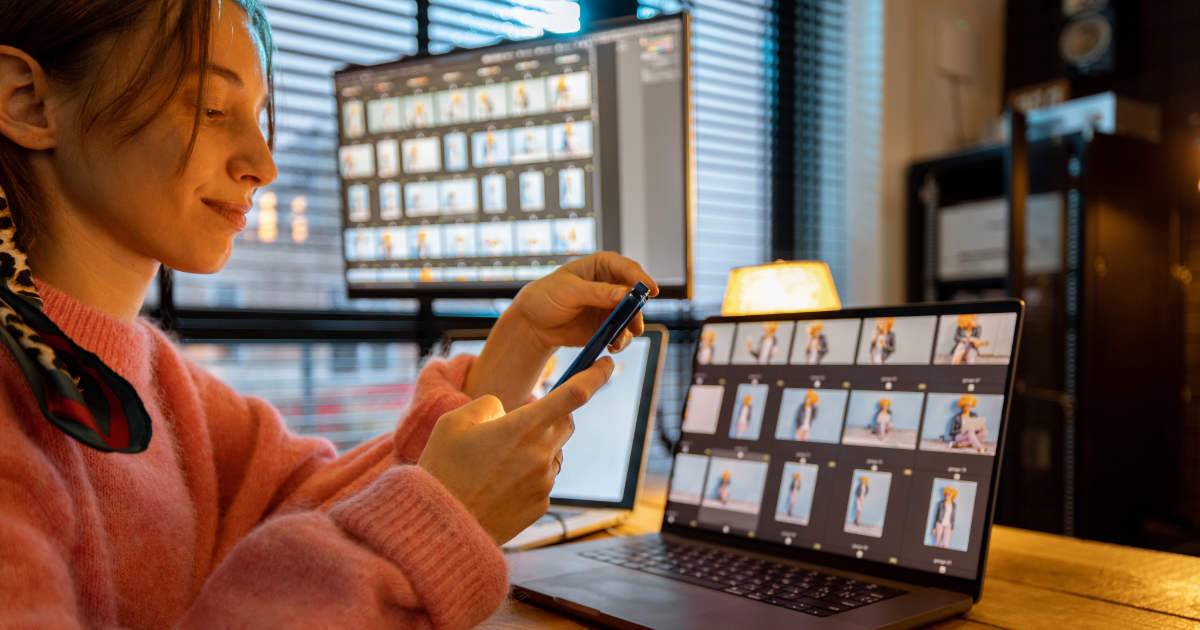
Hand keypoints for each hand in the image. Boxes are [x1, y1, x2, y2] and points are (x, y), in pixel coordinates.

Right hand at [420, 358, 613, 543]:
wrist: (442, 528)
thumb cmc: (443, 470)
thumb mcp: (454, 422)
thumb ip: (489, 405)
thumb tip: (507, 412)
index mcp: (524, 427)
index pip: (574, 394)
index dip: (595, 375)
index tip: (607, 363)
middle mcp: (542, 454)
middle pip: (566, 422)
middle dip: (553, 415)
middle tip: (520, 423)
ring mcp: (544, 482)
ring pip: (554, 452)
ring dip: (538, 448)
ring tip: (497, 462)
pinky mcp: (541, 505)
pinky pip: (544, 480)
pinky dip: (529, 475)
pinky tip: (499, 484)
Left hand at [509, 252, 659, 352]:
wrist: (533, 323)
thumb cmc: (546, 296)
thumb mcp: (569, 291)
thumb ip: (598, 292)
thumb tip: (625, 294)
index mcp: (602, 266)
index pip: (627, 268)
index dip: (640, 278)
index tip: (650, 290)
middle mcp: (611, 285)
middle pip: (635, 294)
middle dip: (637, 309)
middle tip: (635, 323)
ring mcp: (610, 306)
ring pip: (632, 316)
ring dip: (630, 328)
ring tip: (619, 339)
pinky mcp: (607, 326)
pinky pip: (622, 333)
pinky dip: (621, 340)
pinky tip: (612, 346)